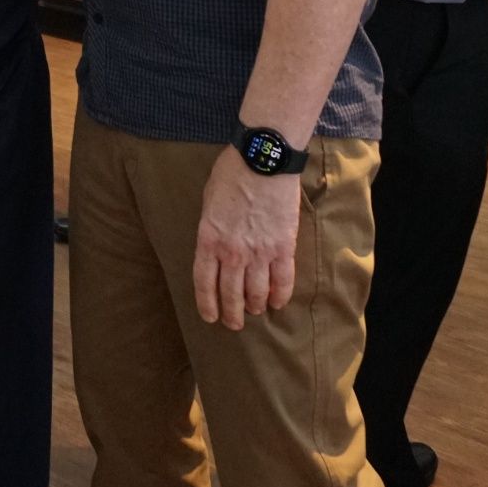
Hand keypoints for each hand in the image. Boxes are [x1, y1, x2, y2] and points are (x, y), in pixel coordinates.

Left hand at [192, 146, 299, 328]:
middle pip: (230, 294)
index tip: (210, 317)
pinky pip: (282, 281)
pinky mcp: (283, 248)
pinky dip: (279, 296)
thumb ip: (211, 229)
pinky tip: (276, 304)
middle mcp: (232, 253)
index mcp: (208, 240)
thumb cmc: (230, 175)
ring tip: (254, 313)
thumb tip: (215, 245)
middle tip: (233, 324)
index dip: (207, 304)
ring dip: (254, 307)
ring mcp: (259, 253)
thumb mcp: (208, 202)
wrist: (262, 161)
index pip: (204, 283)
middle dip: (231, 314)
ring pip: (256, 293)